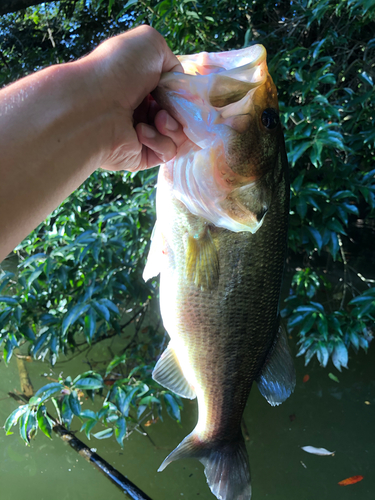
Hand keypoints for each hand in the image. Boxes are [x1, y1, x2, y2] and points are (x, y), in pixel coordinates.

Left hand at [83, 25, 186, 170]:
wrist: (93, 105)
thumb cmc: (118, 70)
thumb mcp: (150, 43)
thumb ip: (171, 59)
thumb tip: (177, 82)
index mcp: (141, 84)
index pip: (174, 93)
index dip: (181, 93)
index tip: (180, 92)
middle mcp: (140, 109)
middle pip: (180, 115)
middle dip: (179, 110)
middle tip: (166, 106)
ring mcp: (142, 135)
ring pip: (178, 136)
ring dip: (172, 125)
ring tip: (157, 119)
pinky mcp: (141, 156)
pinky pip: (167, 153)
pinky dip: (160, 141)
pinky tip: (140, 132)